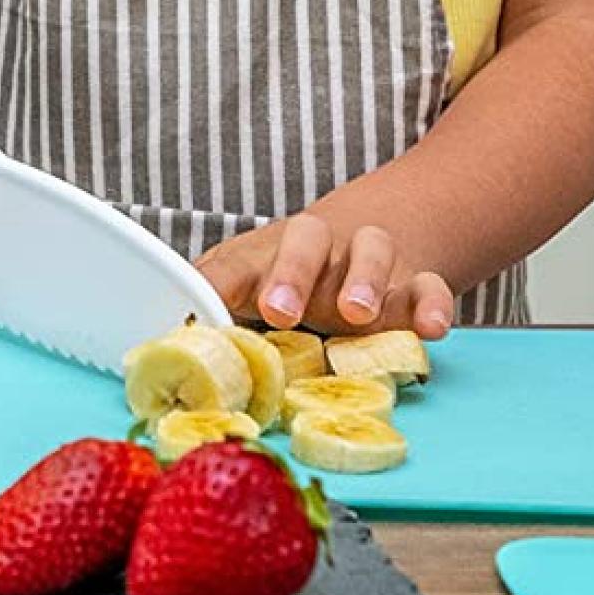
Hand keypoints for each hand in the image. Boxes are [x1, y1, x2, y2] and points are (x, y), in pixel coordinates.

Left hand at [196, 211, 455, 340]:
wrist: (358, 243)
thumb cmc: (287, 285)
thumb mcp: (246, 297)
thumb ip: (211, 323)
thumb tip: (161, 354)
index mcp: (265, 257)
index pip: (237, 262)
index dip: (218, 283)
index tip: (202, 309)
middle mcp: (317, 252)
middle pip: (304, 240)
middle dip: (290, 272)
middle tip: (278, 310)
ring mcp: (368, 264)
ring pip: (370, 250)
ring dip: (363, 278)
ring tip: (357, 313)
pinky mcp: (413, 286)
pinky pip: (428, 287)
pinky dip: (432, 304)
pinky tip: (432, 328)